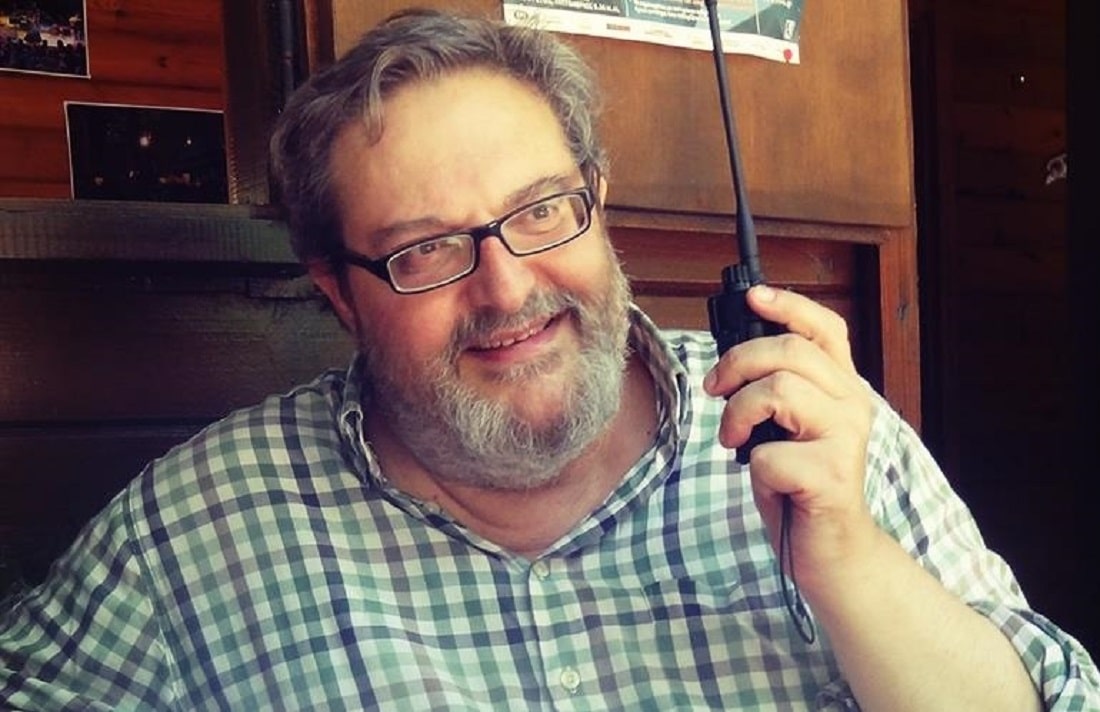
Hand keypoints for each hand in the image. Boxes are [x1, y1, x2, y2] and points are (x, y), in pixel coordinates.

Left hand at [702, 285, 877, 587]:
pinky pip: (771, 453)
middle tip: (715, 389)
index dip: (789, 305)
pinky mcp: (831, 476)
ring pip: (779, 391)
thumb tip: (730, 361)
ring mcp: (846, 439)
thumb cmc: (799, 486)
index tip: (754, 296)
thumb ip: (773, 391)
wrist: (831, 551)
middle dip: (737, 363)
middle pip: (790, 352)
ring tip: (733, 439)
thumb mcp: (785, 428)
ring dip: (738, 413)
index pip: (826, 329)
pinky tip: (764, 481)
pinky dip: (752, 466)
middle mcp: (853, 405)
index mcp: (842, 388)